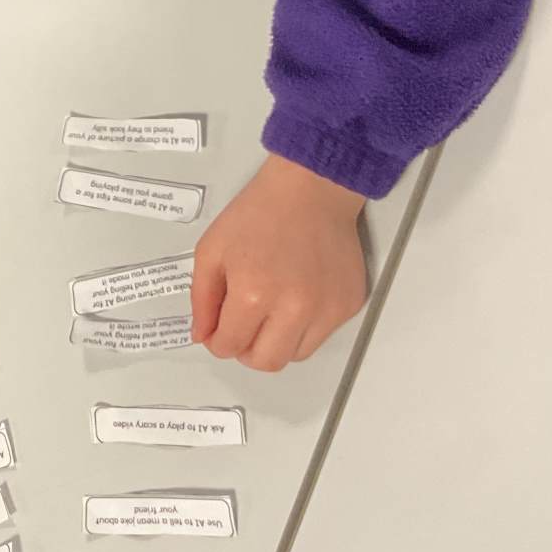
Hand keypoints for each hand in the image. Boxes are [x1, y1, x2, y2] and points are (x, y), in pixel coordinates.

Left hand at [191, 154, 367, 371]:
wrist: (310, 189)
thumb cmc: (256, 214)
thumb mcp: (211, 251)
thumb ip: (202, 300)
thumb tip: (204, 337)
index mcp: (253, 295)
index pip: (230, 346)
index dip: (218, 342)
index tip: (218, 330)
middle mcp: (294, 309)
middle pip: (266, 362)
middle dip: (246, 351)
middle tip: (242, 327)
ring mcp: (326, 310)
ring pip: (296, 354)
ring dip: (276, 342)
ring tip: (270, 310)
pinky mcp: (348, 304)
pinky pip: (322, 334)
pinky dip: (304, 326)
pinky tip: (296, 295)